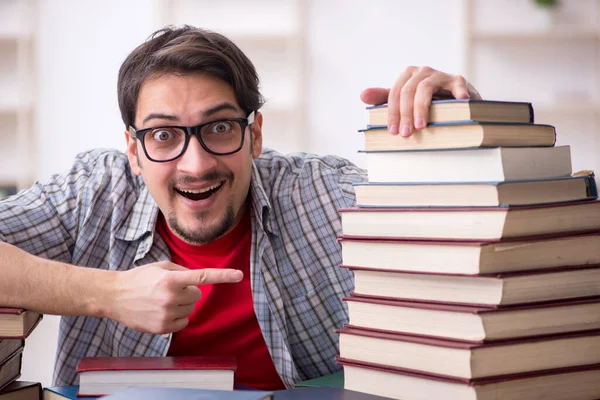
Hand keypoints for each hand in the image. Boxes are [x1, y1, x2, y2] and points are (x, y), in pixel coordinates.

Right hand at [107, 262, 242, 333]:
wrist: (114, 296)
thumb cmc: (138, 278)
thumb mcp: (160, 267)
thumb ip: (181, 271)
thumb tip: (197, 281)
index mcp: (171, 279)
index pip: (202, 277)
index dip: (223, 276)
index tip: (239, 275)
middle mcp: (170, 297)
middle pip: (197, 295)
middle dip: (188, 291)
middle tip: (169, 289)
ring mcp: (166, 314)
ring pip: (190, 309)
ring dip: (181, 304)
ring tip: (161, 300)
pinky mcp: (162, 328)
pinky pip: (183, 323)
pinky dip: (177, 317)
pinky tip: (161, 311)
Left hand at [360, 66, 481, 136]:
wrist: (456, 100)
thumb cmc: (427, 101)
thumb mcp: (404, 99)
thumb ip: (384, 97)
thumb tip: (362, 95)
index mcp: (408, 75)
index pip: (395, 93)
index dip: (392, 112)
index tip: (393, 132)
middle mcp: (423, 71)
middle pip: (408, 91)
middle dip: (405, 114)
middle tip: (406, 134)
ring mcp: (441, 75)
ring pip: (425, 88)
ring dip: (421, 108)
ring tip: (421, 126)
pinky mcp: (459, 81)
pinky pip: (457, 84)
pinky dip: (458, 91)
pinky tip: (460, 100)